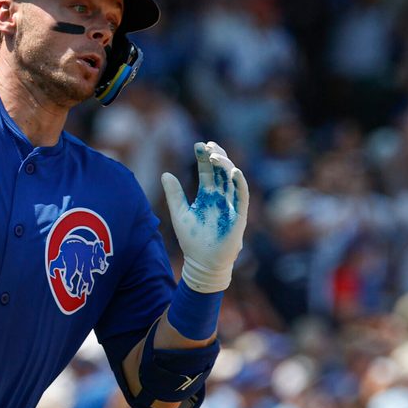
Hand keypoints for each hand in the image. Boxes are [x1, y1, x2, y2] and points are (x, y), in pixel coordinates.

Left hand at [162, 141, 248, 292]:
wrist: (202, 263)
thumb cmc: (192, 240)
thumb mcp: (179, 213)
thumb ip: (174, 194)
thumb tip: (165, 173)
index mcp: (207, 195)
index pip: (208, 171)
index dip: (204, 158)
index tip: (198, 144)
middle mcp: (221, 197)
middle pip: (222, 171)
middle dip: (217, 156)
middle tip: (208, 146)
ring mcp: (231, 205)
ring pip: (232, 179)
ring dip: (226, 166)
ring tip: (216, 155)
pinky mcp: (239, 215)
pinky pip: (242, 196)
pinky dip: (240, 184)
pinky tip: (234, 172)